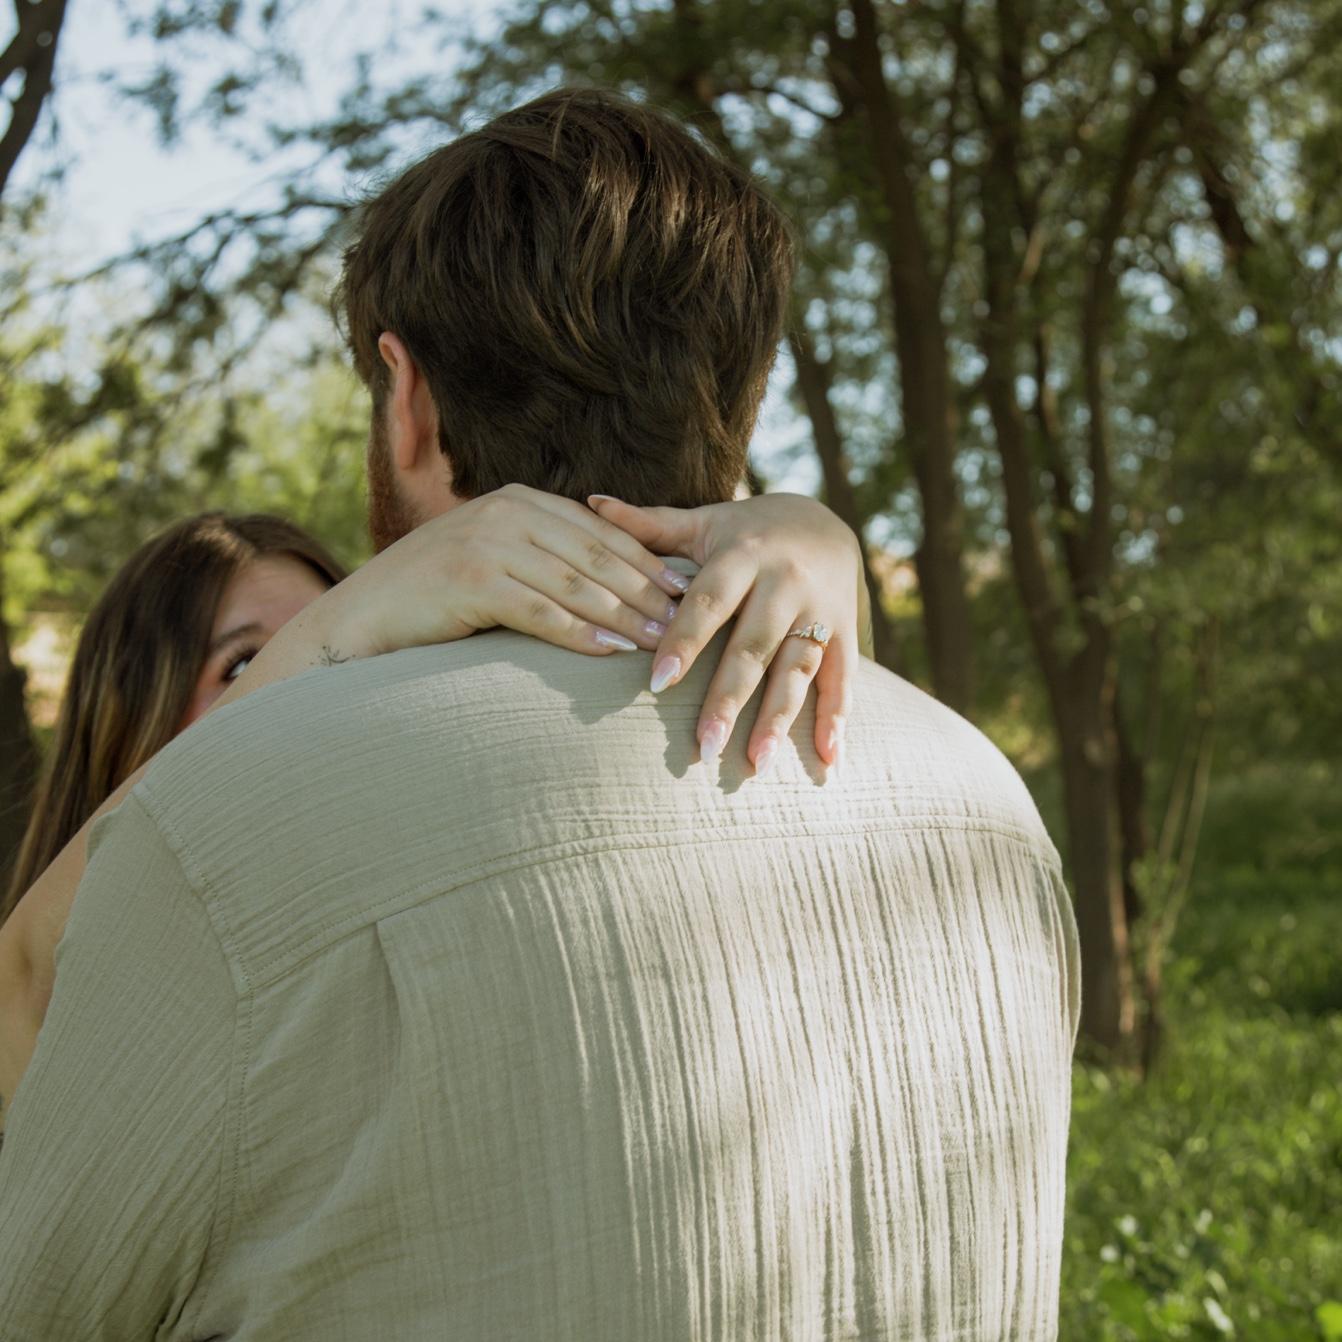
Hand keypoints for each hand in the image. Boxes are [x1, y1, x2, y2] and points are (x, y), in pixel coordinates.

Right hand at [327, 483, 691, 658]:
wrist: (362, 617)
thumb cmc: (434, 596)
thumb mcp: (492, 558)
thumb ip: (541, 555)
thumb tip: (608, 581)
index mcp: (517, 499)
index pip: (599, 530)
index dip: (646, 559)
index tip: (684, 588)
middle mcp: (505, 511)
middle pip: (595, 555)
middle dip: (646, 590)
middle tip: (687, 620)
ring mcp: (487, 542)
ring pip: (575, 583)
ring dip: (625, 615)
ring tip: (662, 641)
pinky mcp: (471, 580)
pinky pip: (540, 610)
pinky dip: (580, 632)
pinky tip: (611, 651)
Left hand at [587, 491, 860, 773]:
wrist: (827, 521)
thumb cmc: (747, 531)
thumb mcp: (704, 523)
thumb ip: (651, 526)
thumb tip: (593, 504)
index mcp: (743, 554)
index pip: (708, 602)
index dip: (683, 642)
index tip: (657, 684)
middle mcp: (785, 582)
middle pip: (753, 646)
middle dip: (729, 698)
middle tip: (705, 746)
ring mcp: (820, 610)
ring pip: (798, 668)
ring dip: (779, 719)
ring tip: (757, 763)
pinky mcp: (846, 632)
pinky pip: (843, 678)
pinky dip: (837, 720)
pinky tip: (829, 760)